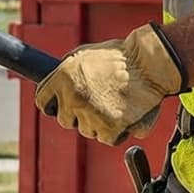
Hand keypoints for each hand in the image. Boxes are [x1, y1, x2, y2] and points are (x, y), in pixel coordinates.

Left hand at [34, 23, 187, 144]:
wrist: (150, 64)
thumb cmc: (122, 57)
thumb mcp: (85, 54)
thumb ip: (67, 72)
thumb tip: (56, 85)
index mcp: (64, 77)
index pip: (43, 100)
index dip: (52, 103)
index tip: (58, 105)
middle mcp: (74, 97)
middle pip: (64, 119)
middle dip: (77, 114)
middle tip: (95, 102)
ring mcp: (91, 115)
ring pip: (86, 130)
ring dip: (97, 122)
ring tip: (115, 103)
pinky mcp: (109, 129)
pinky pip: (106, 138)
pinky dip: (115, 130)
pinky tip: (124, 113)